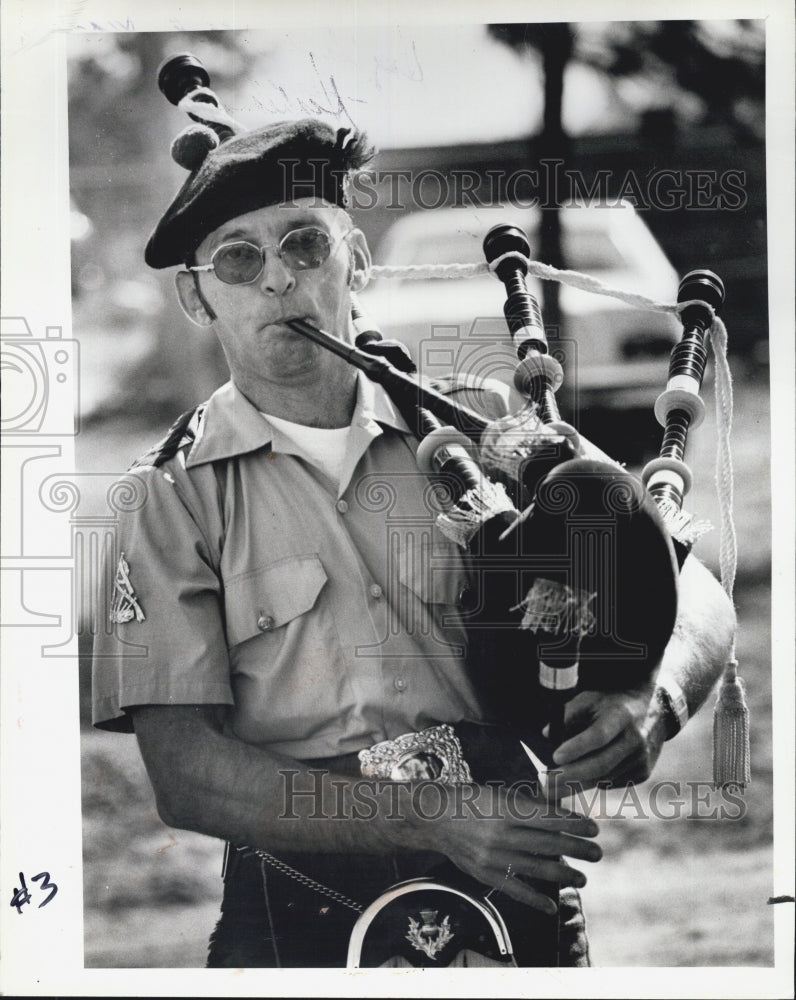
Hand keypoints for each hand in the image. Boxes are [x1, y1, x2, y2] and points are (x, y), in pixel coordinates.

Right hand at [408, 783, 601, 914]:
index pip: (548, 818)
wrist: (434, 818)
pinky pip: (514, 890)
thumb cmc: (471, 800)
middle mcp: (500, 834)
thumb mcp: (499, 793)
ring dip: (563, 875)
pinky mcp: (484, 874)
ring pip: (535, 869)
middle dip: (576, 849)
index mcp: (505, 809)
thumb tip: (561, 816)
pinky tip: (552, 905)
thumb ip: (527, 805)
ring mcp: (492, 857)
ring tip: (583, 878)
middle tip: (597, 852)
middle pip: (547, 844)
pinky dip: (534, 899)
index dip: (573, 824)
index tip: (593, 828)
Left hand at [546, 684, 667, 796]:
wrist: (654, 711)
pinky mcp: (643, 772)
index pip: (598, 735)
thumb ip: (568, 714)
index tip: (555, 757)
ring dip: (577, 784)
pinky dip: (593, 781)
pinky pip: (612, 782)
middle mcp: (635, 739)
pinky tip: (578, 779)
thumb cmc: (612, 704)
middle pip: (601, 764)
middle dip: (571, 776)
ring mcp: (642, 758)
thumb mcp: (591, 699)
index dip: (577, 747)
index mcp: (621, 716)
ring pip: (604, 778)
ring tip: (553, 787)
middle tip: (547, 784)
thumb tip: (546, 734)